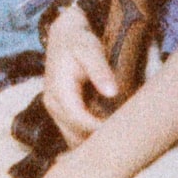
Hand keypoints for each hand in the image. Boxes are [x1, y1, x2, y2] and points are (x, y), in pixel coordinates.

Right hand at [38, 2, 112, 145]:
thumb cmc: (79, 42)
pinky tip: (106, 132)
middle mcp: (52, 104)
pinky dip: (88, 137)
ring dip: (93, 140)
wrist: (63, 36)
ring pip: (73, 138)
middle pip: (75, 134)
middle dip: (98, 138)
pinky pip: (72, 134)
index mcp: (59, 90)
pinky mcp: (59, 113)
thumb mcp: (91, 50)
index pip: (79, 120)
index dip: (99, 128)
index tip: (121, 130)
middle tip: (124, 137)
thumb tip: (112, 92)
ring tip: (117, 136)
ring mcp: (54, 111)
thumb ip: (100, 71)